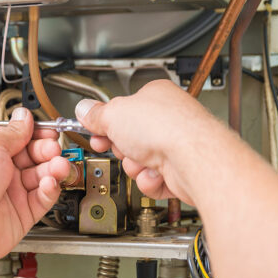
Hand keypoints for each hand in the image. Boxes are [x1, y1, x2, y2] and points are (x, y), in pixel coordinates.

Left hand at [0, 107, 70, 269]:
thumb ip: (13, 132)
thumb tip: (24, 117)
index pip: (19, 138)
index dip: (36, 134)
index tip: (49, 131)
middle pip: (34, 157)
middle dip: (47, 150)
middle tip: (53, 148)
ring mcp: (10, 194)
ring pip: (42, 177)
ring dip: (53, 169)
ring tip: (58, 165)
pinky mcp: (21, 215)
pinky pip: (43, 199)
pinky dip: (50, 189)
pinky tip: (49, 183)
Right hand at [75, 80, 216, 205]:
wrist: (193, 159)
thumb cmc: (166, 128)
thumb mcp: (114, 114)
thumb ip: (96, 114)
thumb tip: (84, 109)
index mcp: (155, 96)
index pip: (122, 109)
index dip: (105, 121)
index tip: (93, 129)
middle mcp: (168, 119)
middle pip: (128, 138)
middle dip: (121, 147)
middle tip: (120, 145)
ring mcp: (175, 146)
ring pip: (137, 162)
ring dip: (134, 165)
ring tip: (143, 160)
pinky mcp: (179, 171)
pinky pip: (151, 180)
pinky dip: (149, 180)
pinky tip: (156, 173)